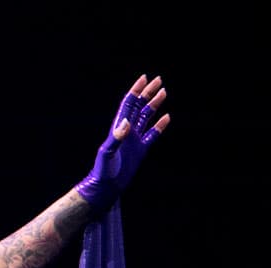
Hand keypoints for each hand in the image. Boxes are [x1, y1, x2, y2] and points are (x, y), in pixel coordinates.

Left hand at [75, 74, 170, 212]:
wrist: (107, 187)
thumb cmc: (103, 170)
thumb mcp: (108, 152)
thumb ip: (117, 137)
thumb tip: (127, 122)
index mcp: (118, 127)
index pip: (128, 104)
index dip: (136, 90)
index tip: (144, 78)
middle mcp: (126, 130)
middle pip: (138, 106)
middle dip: (147, 93)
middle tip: (158, 80)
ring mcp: (134, 140)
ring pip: (146, 117)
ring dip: (154, 105)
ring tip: (163, 93)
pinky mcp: (140, 150)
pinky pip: (152, 135)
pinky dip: (159, 126)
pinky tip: (166, 117)